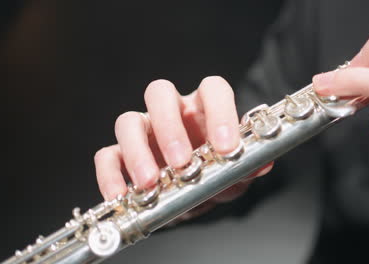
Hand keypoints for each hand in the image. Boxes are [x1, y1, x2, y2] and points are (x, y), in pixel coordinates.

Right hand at [94, 77, 271, 218]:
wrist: (191, 197)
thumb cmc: (213, 176)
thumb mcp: (234, 174)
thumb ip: (245, 168)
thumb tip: (262, 164)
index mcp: (204, 108)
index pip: (212, 89)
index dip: (221, 112)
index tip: (226, 147)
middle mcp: (172, 112)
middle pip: (160, 93)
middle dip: (169, 127)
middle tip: (181, 163)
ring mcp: (144, 131)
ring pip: (128, 121)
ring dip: (137, 151)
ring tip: (150, 183)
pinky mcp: (121, 154)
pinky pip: (106, 155)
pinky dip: (110, 174)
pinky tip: (121, 195)